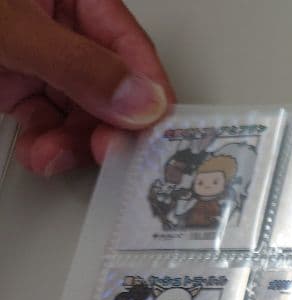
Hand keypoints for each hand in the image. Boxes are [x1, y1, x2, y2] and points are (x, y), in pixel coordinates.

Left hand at [0, 0, 173, 174]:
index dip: (148, 98)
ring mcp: (43, 59)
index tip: (152, 139)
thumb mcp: (15, 28)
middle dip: (104, 130)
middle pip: (112, 91)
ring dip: (71, 145)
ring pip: (81, 113)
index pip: (132, 51)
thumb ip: (78, 63)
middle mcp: (66, 30)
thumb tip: (140, 100)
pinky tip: (39, 152)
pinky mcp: (17, 82)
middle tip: (104, 154)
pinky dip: (46, 143)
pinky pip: (47, 120)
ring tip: (51, 156)